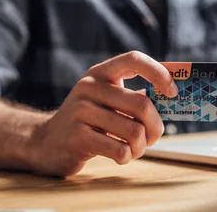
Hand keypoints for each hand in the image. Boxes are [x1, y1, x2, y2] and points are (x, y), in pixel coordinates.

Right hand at [27, 51, 177, 176]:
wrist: (44, 141)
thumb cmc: (86, 121)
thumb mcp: (105, 101)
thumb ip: (133, 97)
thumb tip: (171, 97)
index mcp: (100, 73)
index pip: (134, 59)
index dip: (159, 73)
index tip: (173, 92)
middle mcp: (89, 87)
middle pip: (142, 103)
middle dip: (156, 126)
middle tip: (153, 137)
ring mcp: (81, 111)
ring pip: (134, 131)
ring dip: (141, 146)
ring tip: (133, 149)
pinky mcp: (77, 137)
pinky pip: (120, 150)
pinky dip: (127, 157)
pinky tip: (119, 156)